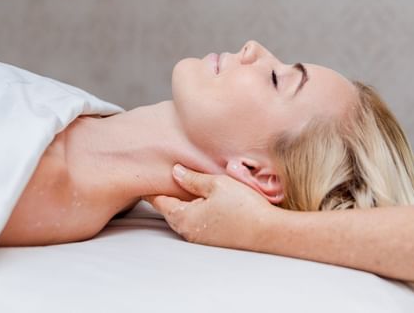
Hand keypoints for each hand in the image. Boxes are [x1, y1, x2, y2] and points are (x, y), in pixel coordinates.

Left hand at [144, 164, 274, 249]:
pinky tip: (205, 201)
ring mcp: (200, 239)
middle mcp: (188, 232)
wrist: (270, 232)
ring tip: (185, 186)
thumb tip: (174, 172)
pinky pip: (196, 223)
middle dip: (166, 194)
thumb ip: (192, 179)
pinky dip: (194, 211)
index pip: (158, 201)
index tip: (144, 177)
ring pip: (183, 217)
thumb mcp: (216, 184)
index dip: (150, 188)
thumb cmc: (244, 208)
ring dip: (181, 203)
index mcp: (184, 218)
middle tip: (162, 178)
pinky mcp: (213, 241)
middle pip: (169, 210)